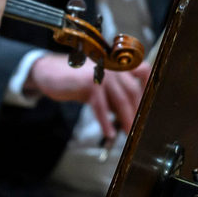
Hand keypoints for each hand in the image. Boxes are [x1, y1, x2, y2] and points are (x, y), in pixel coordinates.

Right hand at [26, 54, 150, 138]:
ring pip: (120, 99)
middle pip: (133, 91)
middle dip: (137, 112)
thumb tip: (129, 114)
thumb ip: (114, 93)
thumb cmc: (73, 79)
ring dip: (125, 119)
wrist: (47, 72)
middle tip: (138, 128)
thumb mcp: (98, 82)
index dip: (149, 87)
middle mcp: (111, 64)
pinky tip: (109, 131)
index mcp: (115, 63)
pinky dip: (106, 121)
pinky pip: (101, 106)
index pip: (142, 71)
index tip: (150, 105)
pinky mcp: (89, 82)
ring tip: (128, 133)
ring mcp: (101, 72)